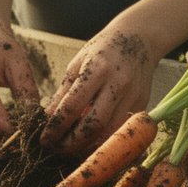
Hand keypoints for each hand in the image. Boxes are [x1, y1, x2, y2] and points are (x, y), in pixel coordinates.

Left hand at [40, 27, 156, 154]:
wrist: (140, 38)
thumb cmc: (103, 49)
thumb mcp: (77, 63)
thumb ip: (64, 93)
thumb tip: (47, 119)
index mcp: (96, 70)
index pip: (72, 107)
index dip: (56, 127)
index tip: (45, 139)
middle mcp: (117, 84)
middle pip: (93, 126)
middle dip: (72, 143)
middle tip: (57, 148)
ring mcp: (133, 96)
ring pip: (110, 133)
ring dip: (89, 145)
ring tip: (72, 147)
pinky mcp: (142, 104)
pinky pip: (121, 128)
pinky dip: (104, 138)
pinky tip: (91, 139)